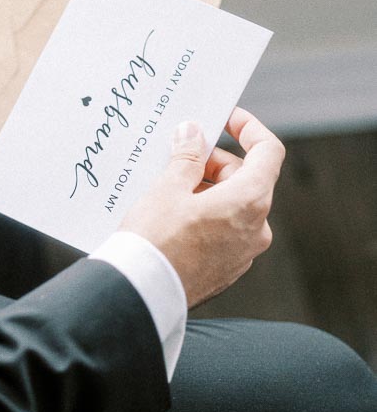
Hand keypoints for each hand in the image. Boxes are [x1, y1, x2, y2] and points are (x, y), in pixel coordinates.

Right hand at [122, 108, 285, 308]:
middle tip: (178, 156)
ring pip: (233, 205)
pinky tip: (173, 215)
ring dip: (207, 189)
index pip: (269, 151)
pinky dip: (205, 214)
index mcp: (249, 201)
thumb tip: (193, 134)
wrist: (143, 292)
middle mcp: (256, 228)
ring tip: (168, 187)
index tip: (226, 119)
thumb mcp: (167, 188)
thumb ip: (187, 156)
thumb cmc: (155, 240)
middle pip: (246, 178)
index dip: (249, 128)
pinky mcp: (228, 268)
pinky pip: (224, 229)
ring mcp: (244, 252)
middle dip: (214, 162)